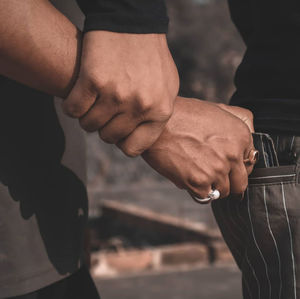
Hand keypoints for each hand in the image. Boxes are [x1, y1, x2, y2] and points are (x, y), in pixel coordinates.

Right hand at [63, 31, 178, 156]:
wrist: (133, 23)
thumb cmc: (151, 59)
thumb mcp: (167, 89)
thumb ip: (158, 115)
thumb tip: (141, 136)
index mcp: (160, 111)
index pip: (133, 148)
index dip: (122, 141)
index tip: (119, 129)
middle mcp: (140, 106)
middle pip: (109, 137)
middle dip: (104, 127)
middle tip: (104, 111)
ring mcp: (116, 94)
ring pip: (88, 126)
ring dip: (87, 117)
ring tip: (92, 102)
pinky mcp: (93, 80)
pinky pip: (73, 110)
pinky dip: (71, 106)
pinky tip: (79, 94)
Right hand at [142, 97, 253, 198]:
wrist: (158, 123)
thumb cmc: (184, 114)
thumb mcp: (219, 109)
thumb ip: (241, 121)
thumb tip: (251, 134)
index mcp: (241, 136)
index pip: (249, 165)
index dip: (236, 167)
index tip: (226, 167)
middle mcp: (233, 155)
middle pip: (239, 184)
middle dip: (227, 181)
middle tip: (213, 175)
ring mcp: (216, 171)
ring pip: (222, 192)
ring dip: (211, 186)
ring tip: (196, 171)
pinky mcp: (198, 183)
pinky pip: (204, 196)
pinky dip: (195, 189)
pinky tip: (187, 174)